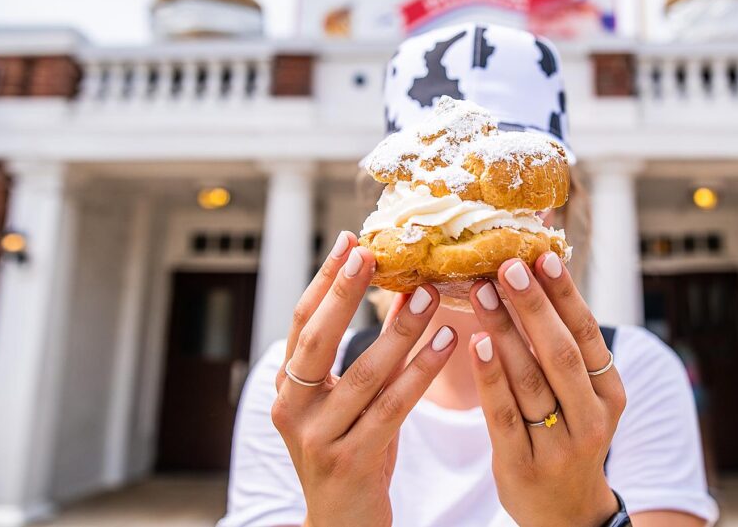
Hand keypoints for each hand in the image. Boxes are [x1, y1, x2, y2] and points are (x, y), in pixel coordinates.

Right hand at [270, 231, 455, 526]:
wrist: (343, 525)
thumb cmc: (352, 452)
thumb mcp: (344, 403)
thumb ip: (358, 356)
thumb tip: (396, 291)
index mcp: (288, 388)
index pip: (302, 322)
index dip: (325, 279)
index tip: (351, 240)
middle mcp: (293, 410)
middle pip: (319, 340)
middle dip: (347, 292)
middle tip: (376, 253)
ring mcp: (317, 439)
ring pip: (363, 374)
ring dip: (400, 331)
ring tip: (429, 293)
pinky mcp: (349, 462)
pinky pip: (392, 408)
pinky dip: (422, 372)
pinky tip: (448, 341)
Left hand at [467, 253, 626, 526]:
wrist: (567, 514)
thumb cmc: (569, 436)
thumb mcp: (582, 397)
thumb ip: (563, 348)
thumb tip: (537, 276)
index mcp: (610, 393)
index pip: (587, 335)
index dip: (565, 295)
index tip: (542, 257)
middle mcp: (592, 418)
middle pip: (561, 352)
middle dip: (533, 305)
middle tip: (506, 265)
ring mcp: (560, 446)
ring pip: (530, 380)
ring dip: (504, 331)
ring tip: (481, 291)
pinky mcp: (524, 466)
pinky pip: (504, 414)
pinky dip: (491, 377)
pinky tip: (476, 343)